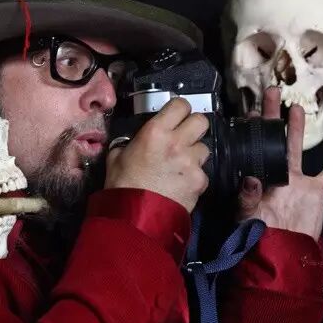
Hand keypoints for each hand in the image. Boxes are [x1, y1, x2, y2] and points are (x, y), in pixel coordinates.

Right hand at [105, 98, 209, 212]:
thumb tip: (134, 140)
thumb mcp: (117, 157)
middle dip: (194, 127)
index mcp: (155, 131)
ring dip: (195, 153)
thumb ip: (130, 142)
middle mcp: (176, 142)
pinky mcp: (199, 181)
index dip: (179, 109)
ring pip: (205, 147)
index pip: (181, 104)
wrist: (134, 218)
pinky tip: (181, 183)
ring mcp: (191, 162)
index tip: (176, 115)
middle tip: (184, 136)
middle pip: (201, 121)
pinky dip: (195, 176)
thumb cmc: (123, 187)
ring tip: (180, 165)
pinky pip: (203, 172)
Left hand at [237, 87, 322, 240]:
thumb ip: (247, 197)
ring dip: (297, 129)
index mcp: (257, 177)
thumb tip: (251, 178)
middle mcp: (275, 174)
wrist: (282, 250)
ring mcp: (296, 181)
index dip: (253, 132)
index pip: (253, 148)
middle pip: (274, 140)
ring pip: (296, 149)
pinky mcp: (314, 190)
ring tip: (296, 108)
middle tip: (270, 94)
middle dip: (272, 117)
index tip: (252, 114)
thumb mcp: (246, 215)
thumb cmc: (258, 235)